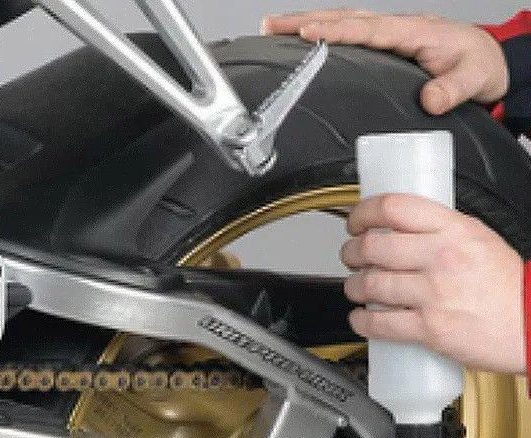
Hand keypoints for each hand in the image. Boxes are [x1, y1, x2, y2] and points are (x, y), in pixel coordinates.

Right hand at [262, 10, 508, 114]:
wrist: (485, 61)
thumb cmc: (476, 67)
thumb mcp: (473, 79)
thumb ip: (452, 89)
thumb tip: (430, 99)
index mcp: (411, 34)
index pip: (367, 30)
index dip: (337, 31)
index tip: (309, 33)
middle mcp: (394, 29)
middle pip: (343, 19)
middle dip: (305, 21)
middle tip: (271, 26)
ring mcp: (385, 36)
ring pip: (340, 23)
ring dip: (305, 24)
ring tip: (272, 29)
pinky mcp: (380, 46)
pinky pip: (345, 34)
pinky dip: (320, 33)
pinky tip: (299, 40)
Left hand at [341, 195, 524, 373]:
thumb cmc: (507, 286)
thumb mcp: (479, 239)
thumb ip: (441, 232)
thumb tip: (402, 228)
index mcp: (454, 230)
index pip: (394, 208)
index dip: (363, 213)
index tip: (355, 222)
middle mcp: (441, 258)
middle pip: (372, 246)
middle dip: (351, 252)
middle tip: (351, 257)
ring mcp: (433, 294)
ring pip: (369, 284)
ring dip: (353, 287)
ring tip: (358, 287)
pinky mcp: (428, 328)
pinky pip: (378, 323)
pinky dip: (361, 320)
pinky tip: (361, 317)